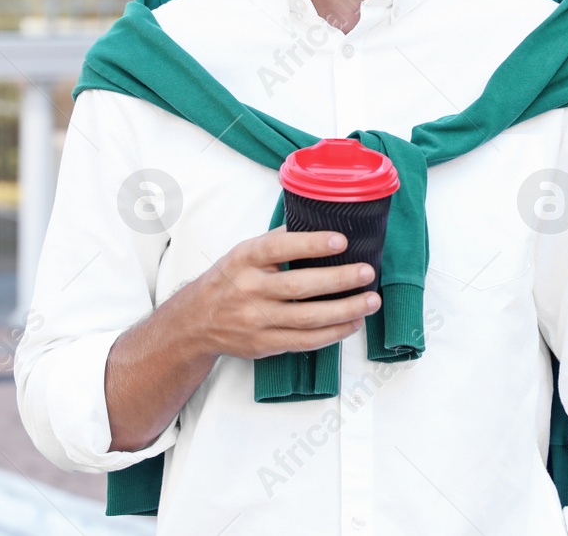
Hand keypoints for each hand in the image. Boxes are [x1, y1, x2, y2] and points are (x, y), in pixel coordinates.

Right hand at [178, 226, 380, 360]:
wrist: (196, 322)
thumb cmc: (229, 280)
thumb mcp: (243, 252)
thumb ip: (276, 241)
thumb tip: (317, 222)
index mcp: (245, 259)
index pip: (279, 248)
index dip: (311, 244)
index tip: (341, 240)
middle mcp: (250, 290)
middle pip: (299, 286)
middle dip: (338, 279)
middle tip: (367, 272)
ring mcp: (257, 320)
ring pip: (307, 318)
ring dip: (344, 310)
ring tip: (371, 301)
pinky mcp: (265, 344)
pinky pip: (304, 341)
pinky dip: (332, 334)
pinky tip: (353, 323)